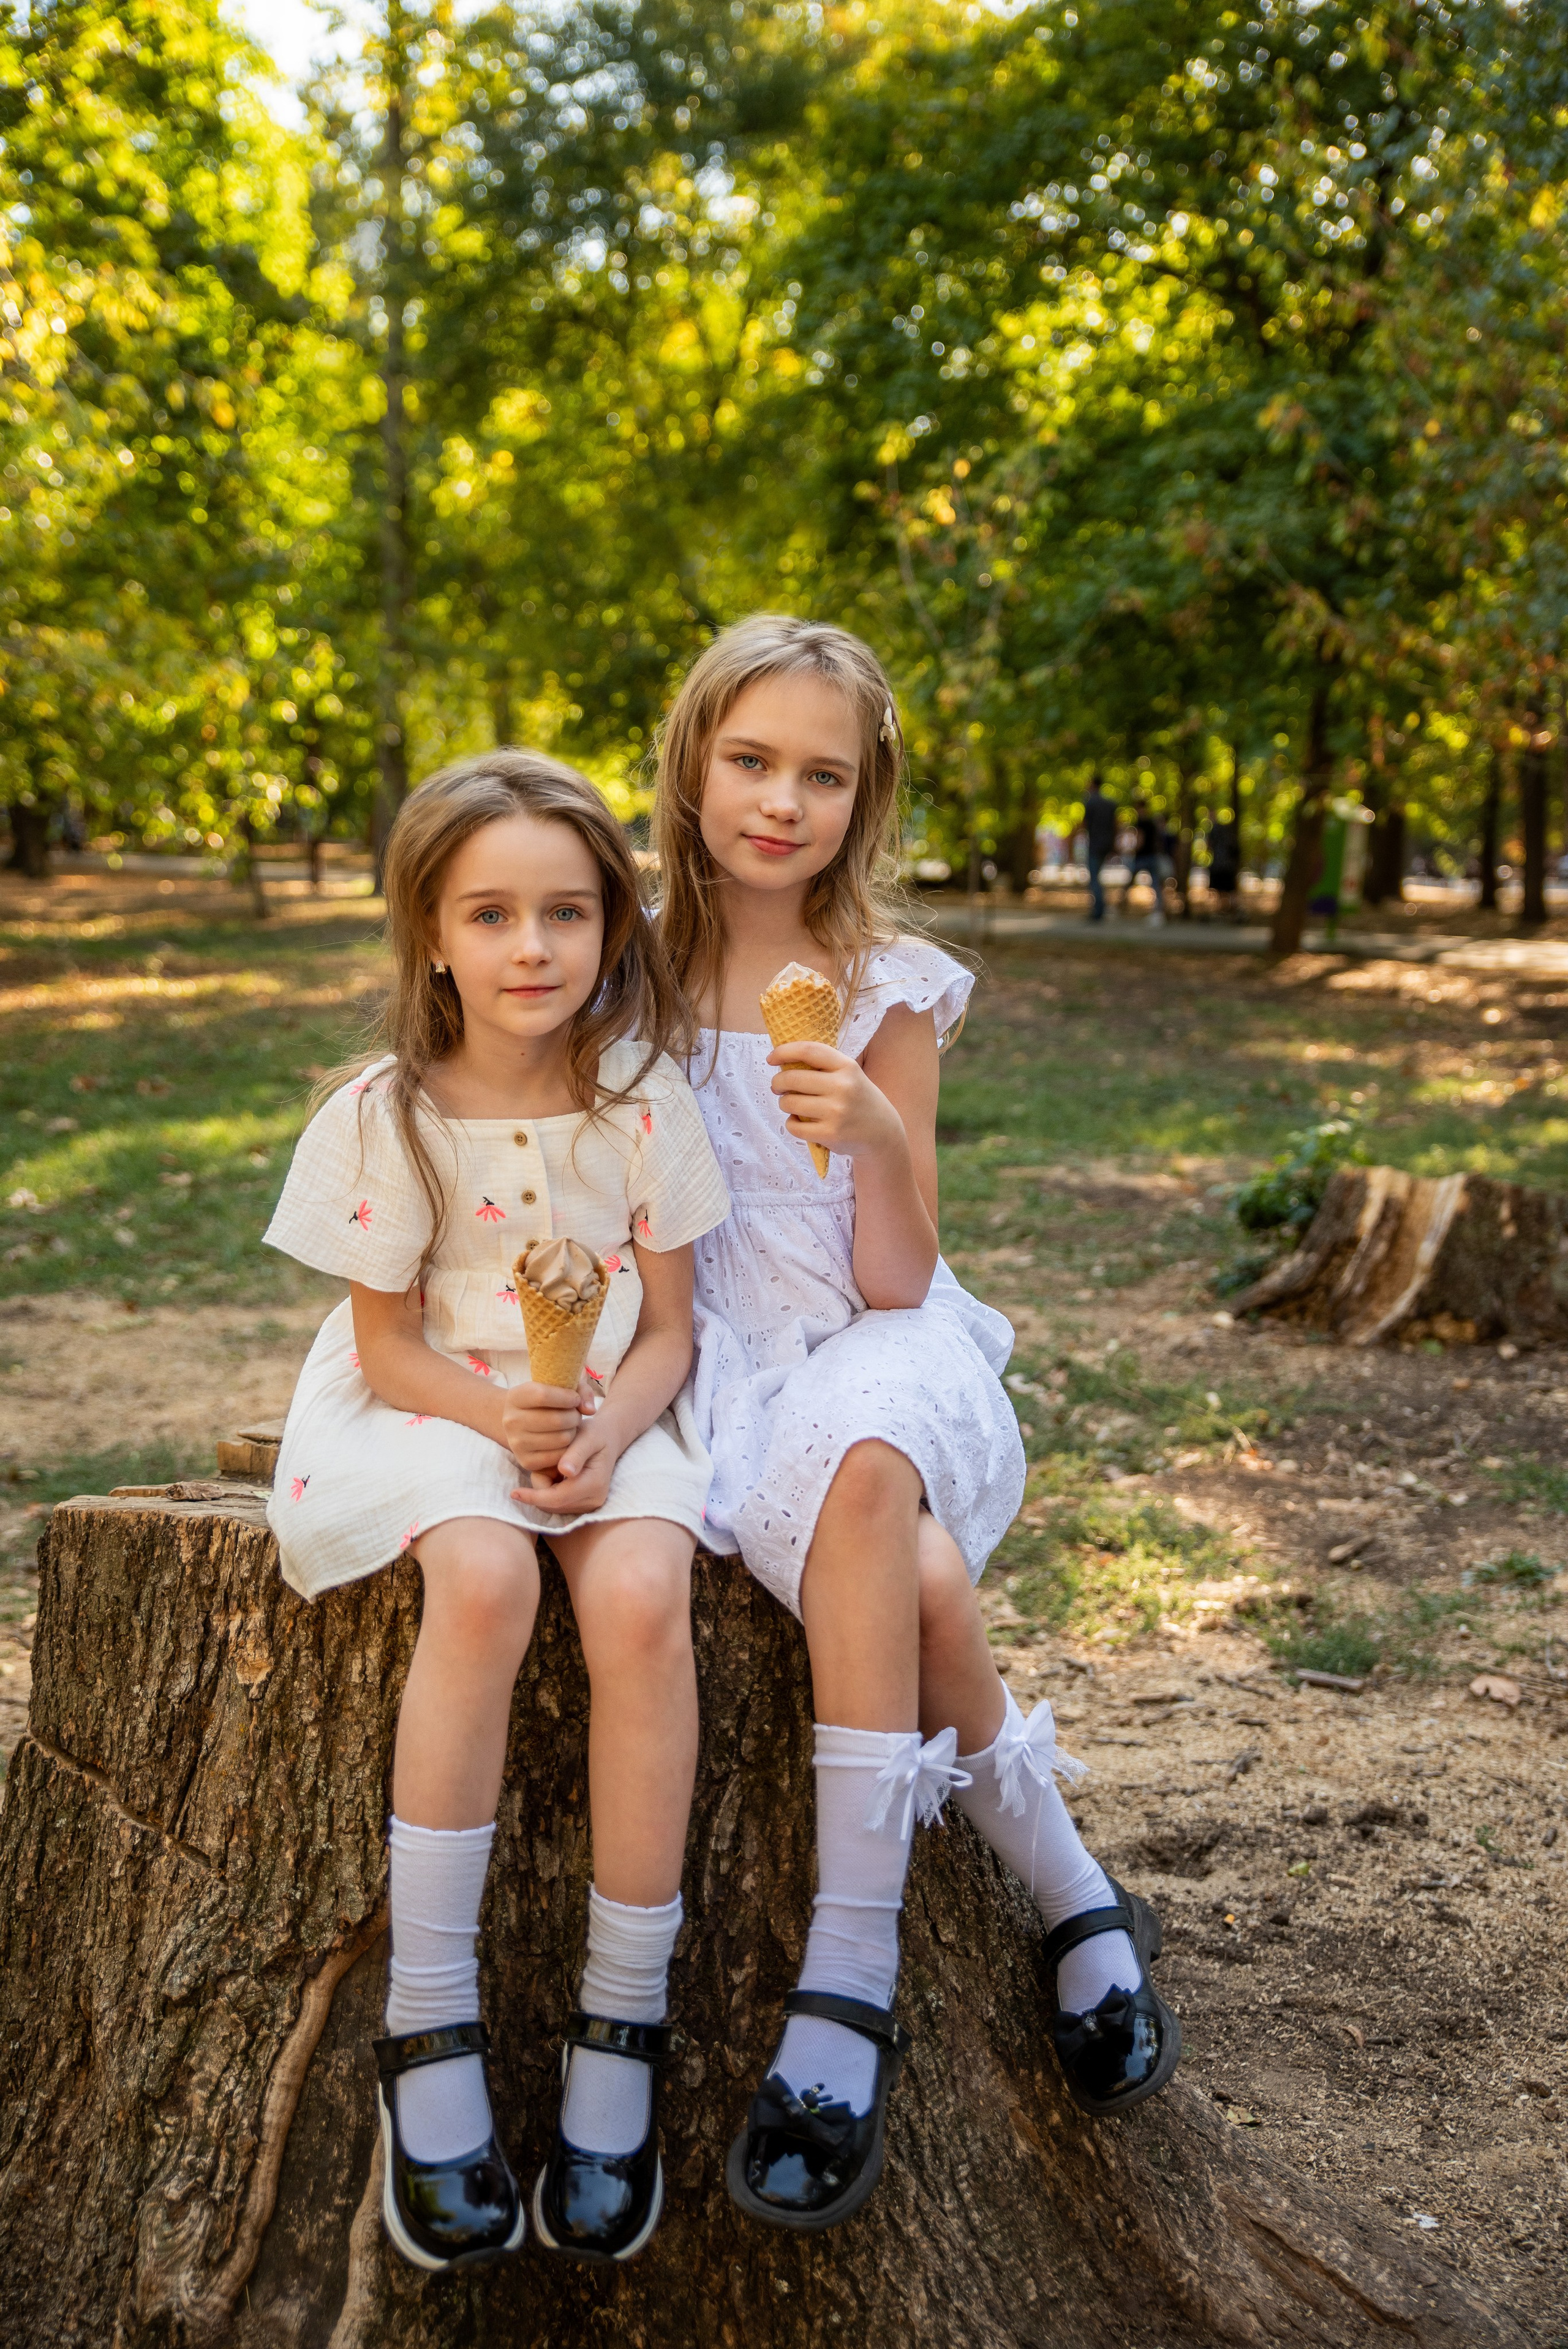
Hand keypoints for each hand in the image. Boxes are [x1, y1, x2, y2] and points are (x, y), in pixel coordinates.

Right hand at [500, 1374, 596, 1477]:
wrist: (521, 1423)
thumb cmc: (546, 1401)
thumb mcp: (558, 1387)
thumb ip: (580, 1390)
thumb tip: (590, 1410)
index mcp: (515, 1397)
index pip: (543, 1396)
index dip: (567, 1397)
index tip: (575, 1399)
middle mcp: (511, 1421)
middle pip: (556, 1419)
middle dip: (574, 1416)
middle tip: (575, 1415)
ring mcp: (516, 1443)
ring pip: (561, 1438)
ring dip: (574, 1432)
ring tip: (570, 1426)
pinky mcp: (526, 1461)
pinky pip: (559, 1456)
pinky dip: (568, 1448)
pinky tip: (565, 1440)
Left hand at [512, 1399, 618, 1513]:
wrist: (608, 1438)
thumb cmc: (595, 1433)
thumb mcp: (587, 1437)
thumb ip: (576, 1454)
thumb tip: (565, 1472)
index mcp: (594, 1484)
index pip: (558, 1498)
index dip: (534, 1497)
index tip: (513, 1492)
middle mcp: (594, 1500)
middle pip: (552, 1503)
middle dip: (541, 1485)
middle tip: (547, 1460)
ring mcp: (590, 1505)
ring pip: (552, 1505)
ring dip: (545, 1487)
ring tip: (555, 1463)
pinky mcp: (583, 1505)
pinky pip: (557, 1503)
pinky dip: (551, 1488)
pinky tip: (558, 1472)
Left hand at [765, 1040, 907, 1163]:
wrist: (882, 1133)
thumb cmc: (858, 1099)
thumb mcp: (850, 1075)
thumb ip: (823, 1067)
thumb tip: (782, 1064)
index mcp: (847, 1067)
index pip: (808, 1051)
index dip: (784, 1051)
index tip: (771, 1058)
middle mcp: (842, 1087)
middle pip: (792, 1078)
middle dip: (777, 1082)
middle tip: (777, 1087)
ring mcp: (836, 1112)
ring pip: (789, 1103)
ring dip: (784, 1104)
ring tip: (792, 1105)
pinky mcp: (830, 1134)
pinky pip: (794, 1126)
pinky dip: (791, 1124)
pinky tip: (799, 1122)